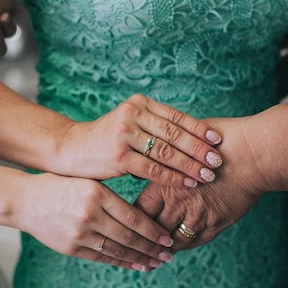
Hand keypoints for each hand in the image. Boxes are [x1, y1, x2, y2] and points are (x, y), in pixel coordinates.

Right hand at [5, 173, 174, 270]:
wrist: (23, 200)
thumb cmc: (58, 185)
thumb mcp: (87, 181)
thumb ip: (110, 195)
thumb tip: (141, 212)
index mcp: (96, 193)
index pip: (132, 216)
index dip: (153, 230)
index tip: (167, 237)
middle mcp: (89, 214)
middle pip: (129, 236)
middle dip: (152, 248)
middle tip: (169, 254)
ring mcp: (79, 233)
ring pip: (117, 249)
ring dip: (139, 258)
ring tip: (156, 263)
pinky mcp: (70, 248)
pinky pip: (101, 257)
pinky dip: (120, 262)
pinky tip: (135, 265)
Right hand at [60, 94, 222, 188]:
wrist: (69, 149)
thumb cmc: (104, 141)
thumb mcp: (128, 125)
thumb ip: (153, 126)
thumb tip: (190, 138)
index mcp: (139, 104)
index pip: (176, 116)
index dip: (199, 128)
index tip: (218, 140)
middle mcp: (133, 114)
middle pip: (174, 133)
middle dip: (199, 148)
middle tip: (218, 160)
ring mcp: (125, 133)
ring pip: (166, 151)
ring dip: (190, 164)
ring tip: (208, 175)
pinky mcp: (118, 155)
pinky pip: (153, 168)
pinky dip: (173, 176)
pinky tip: (187, 183)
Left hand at [134, 118, 262, 252]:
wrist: (254, 154)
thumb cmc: (219, 142)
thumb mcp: (184, 142)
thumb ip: (162, 156)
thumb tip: (142, 159)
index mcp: (165, 182)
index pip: (139, 209)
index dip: (130, 219)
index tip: (124, 225)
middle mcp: (178, 203)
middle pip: (151, 230)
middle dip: (142, 240)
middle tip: (133, 248)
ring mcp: (198, 216)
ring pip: (171, 242)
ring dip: (160, 250)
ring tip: (151, 258)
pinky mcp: (216, 224)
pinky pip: (194, 242)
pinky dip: (183, 246)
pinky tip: (176, 249)